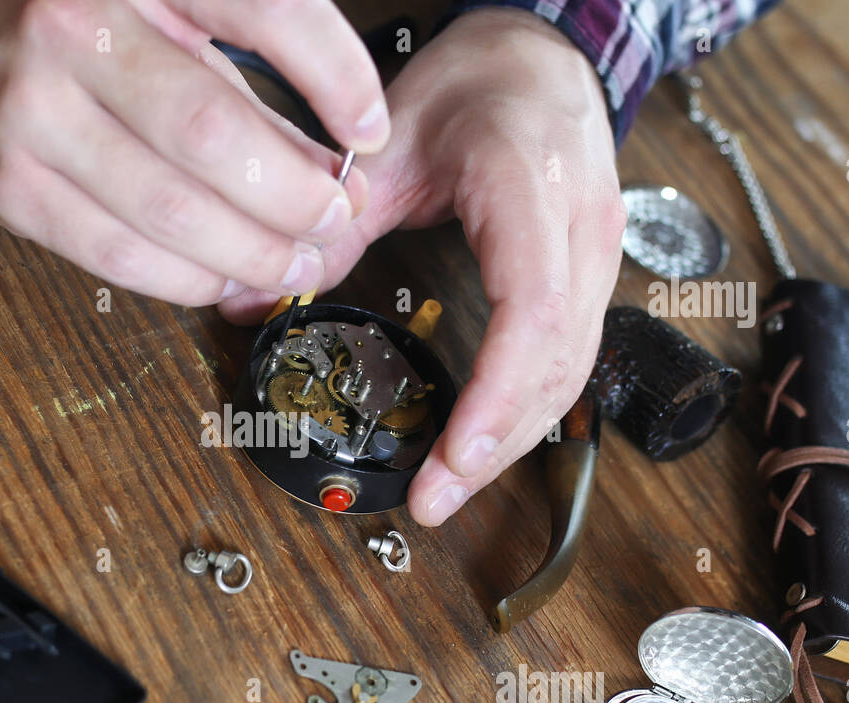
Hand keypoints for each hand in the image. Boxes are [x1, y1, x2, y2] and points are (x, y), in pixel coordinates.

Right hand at [0, 0, 386, 304]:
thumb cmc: (89, 39)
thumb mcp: (175, 26)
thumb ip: (256, 87)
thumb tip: (340, 170)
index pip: (260, 8)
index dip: (333, 75)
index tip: (370, 135)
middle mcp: (73, 26)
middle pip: (210, 132)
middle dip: (292, 195)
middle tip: (332, 222)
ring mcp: (30, 109)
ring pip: (167, 208)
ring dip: (250, 252)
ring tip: (295, 264)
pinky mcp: (9, 185)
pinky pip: (117, 253)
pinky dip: (188, 277)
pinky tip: (226, 278)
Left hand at [221, 9, 625, 525]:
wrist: (541, 58)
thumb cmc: (477, 84)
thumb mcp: (388, 143)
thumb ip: (329, 222)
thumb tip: (250, 299)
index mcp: (531, 186)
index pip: (534, 311)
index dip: (497, 394)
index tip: (453, 454)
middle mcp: (582, 230)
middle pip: (557, 363)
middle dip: (497, 442)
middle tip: (434, 498)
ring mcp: (598, 259)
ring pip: (571, 372)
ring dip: (513, 439)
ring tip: (449, 487)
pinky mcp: (590, 280)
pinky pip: (568, 359)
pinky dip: (524, 409)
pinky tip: (481, 443)